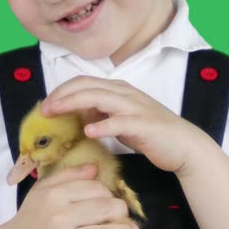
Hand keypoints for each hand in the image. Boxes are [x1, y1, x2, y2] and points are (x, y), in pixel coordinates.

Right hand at [4, 162, 141, 228]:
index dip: (110, 195)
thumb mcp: (43, 190)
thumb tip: (96, 167)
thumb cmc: (32, 218)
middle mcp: (59, 218)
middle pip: (106, 210)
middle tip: (125, 218)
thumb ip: (69, 175)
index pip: (96, 189)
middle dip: (122, 213)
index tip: (113, 202)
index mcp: (55, 196)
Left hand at [42, 76, 217, 176]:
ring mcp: (135, 107)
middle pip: (87, 86)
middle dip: (62, 95)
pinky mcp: (144, 124)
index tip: (46, 105)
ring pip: (99, 98)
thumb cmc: (150, 134)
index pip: (84, 82)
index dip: (62, 91)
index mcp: (118, 90)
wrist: (184, 145)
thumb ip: (101, 114)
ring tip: (56, 113)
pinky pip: (120, 122)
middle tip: (45, 109)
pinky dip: (103, 125)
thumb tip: (78, 114)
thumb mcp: (120, 120)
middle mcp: (125, 93)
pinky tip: (89, 132)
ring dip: (74, 104)